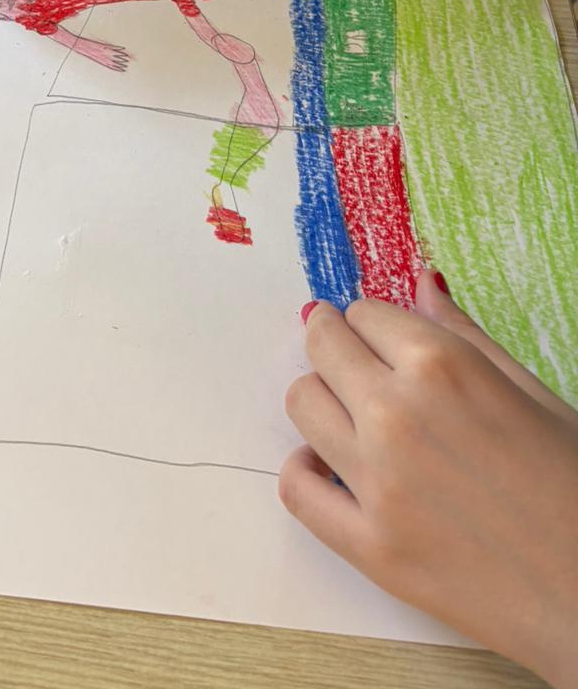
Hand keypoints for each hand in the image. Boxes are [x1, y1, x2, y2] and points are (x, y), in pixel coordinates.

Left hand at [283, 272, 577, 684]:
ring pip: (302, 403)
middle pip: (321, 344)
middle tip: (351, 358)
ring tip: (350, 413)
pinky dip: (304, 469)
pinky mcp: (368, 546)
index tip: (381, 338)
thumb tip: (423, 283)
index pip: (364, 312)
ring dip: (321, 398)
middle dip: (333, 342)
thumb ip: (466, 336)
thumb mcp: (534, 394)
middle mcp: (396, 414)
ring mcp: (376, 482)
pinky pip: (296, 487)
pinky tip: (329, 465)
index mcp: (443, 367)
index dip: (374, 323)